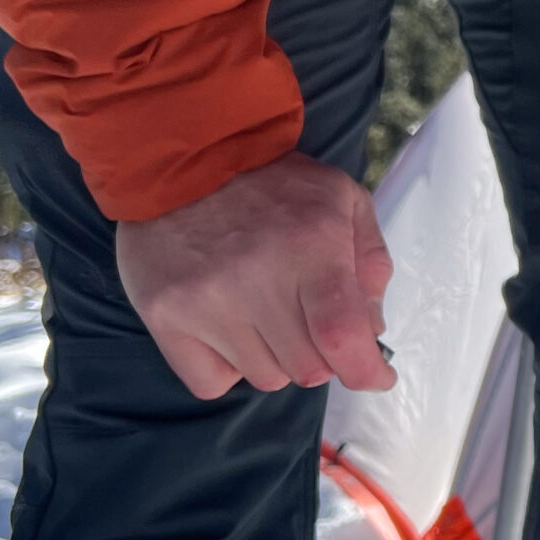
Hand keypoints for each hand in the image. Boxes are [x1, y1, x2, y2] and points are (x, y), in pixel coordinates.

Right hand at [116, 152, 397, 399]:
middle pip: (307, 369)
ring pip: (264, 377)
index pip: (341, 337)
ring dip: (276, 356)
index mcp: (310, 246)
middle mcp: (255, 279)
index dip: (365, 370)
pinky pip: (212, 383)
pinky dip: (228, 366)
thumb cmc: (272, 181)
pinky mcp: (164, 316)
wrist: (182, 156)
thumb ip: (369, 262)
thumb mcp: (341, 199)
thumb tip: (372, 329)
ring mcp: (204, 302)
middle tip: (307, 316)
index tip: (376, 375)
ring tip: (262, 307)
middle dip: (321, 352)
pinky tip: (227, 325)